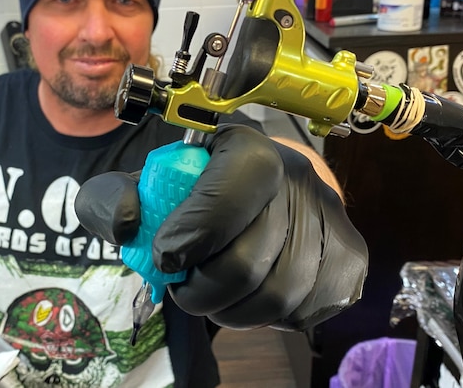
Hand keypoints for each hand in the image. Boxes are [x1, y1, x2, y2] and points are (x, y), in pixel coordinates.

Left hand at [75, 124, 367, 329]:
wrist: (263, 195)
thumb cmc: (196, 192)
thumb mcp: (144, 186)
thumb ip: (113, 198)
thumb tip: (128, 222)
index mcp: (244, 145)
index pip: (241, 177)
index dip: (199, 226)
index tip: (166, 257)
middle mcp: (298, 176)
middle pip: (250, 259)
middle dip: (201, 289)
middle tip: (182, 287)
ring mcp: (330, 219)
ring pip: (278, 295)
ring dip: (231, 310)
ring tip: (212, 294)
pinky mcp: (349, 260)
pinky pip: (304, 311)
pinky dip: (266, 317)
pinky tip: (249, 295)